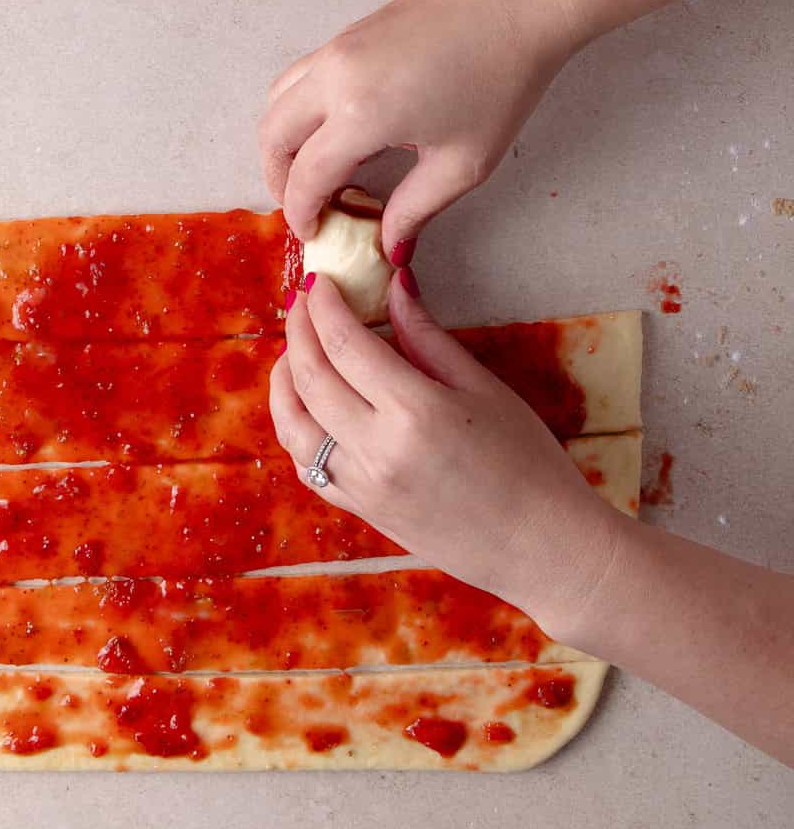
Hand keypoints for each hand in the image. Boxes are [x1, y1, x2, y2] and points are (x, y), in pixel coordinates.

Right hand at [258, 0, 577, 253]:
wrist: (519, 2)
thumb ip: (414, 209)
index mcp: (360, 114)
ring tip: (310, 166)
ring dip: (282, 137)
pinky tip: (337, 128)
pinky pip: (302, 74)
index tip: (312, 234)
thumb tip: (389, 247)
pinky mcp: (349, 31)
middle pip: (273, 133)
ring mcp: (338, 46)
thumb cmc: (501, 83)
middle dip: (277, 176)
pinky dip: (300, 107)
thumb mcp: (463, 164)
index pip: (306, 176)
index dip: (301, 212)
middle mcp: (334, 76)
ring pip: (278, 97)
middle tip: (302, 205)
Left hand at [269, 271, 616, 628]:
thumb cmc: (528, 462)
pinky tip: (307, 406)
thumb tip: (395, 285)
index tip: (320, 280)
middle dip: (298, 330)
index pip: (345, 343)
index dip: (324, 305)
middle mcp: (378, 449)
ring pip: (295, 425)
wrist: (543, 548)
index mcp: (415, 410)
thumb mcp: (484, 388)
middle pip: (311, 377)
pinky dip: (297, 429)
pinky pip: (308, 466)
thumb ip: (427, 336)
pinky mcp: (362, 511)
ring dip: (284, 380)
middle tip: (304, 303)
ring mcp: (364, 486)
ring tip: (295, 351)